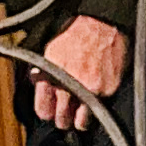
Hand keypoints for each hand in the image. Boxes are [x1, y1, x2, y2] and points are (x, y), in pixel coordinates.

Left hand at [31, 14, 129, 132]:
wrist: (102, 24)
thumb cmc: (77, 34)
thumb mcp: (51, 51)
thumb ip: (43, 72)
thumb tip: (38, 86)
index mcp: (52, 75)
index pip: (43, 110)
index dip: (47, 112)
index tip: (50, 112)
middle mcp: (70, 84)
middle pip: (62, 119)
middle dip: (63, 119)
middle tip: (66, 115)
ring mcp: (90, 89)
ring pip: (82, 121)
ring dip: (80, 120)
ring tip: (81, 114)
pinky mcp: (108, 90)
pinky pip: (101, 108)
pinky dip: (99, 104)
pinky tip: (96, 93)